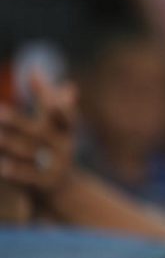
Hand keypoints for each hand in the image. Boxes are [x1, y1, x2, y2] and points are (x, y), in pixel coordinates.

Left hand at [0, 72, 77, 194]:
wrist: (63, 190)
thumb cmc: (53, 147)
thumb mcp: (54, 124)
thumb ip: (45, 97)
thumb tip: (34, 67)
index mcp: (64, 130)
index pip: (65, 116)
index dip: (61, 106)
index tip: (51, 92)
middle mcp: (62, 146)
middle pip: (39, 133)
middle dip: (18, 122)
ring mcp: (54, 166)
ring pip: (29, 154)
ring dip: (10, 145)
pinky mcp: (43, 183)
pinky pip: (27, 176)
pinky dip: (14, 171)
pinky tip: (0, 165)